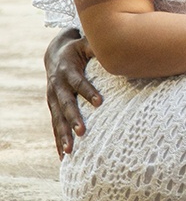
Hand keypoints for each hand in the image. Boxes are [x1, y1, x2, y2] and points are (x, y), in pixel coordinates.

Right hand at [44, 29, 100, 157]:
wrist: (55, 56)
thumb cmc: (78, 50)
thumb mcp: (86, 44)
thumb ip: (98, 47)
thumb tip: (117, 44)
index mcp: (67, 70)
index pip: (78, 82)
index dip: (88, 92)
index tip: (99, 102)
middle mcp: (58, 86)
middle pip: (65, 104)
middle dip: (73, 118)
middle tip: (82, 132)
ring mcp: (53, 99)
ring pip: (57, 119)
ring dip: (63, 135)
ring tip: (70, 151)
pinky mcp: (53, 108)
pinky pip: (55, 126)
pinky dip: (59, 141)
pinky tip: (64, 156)